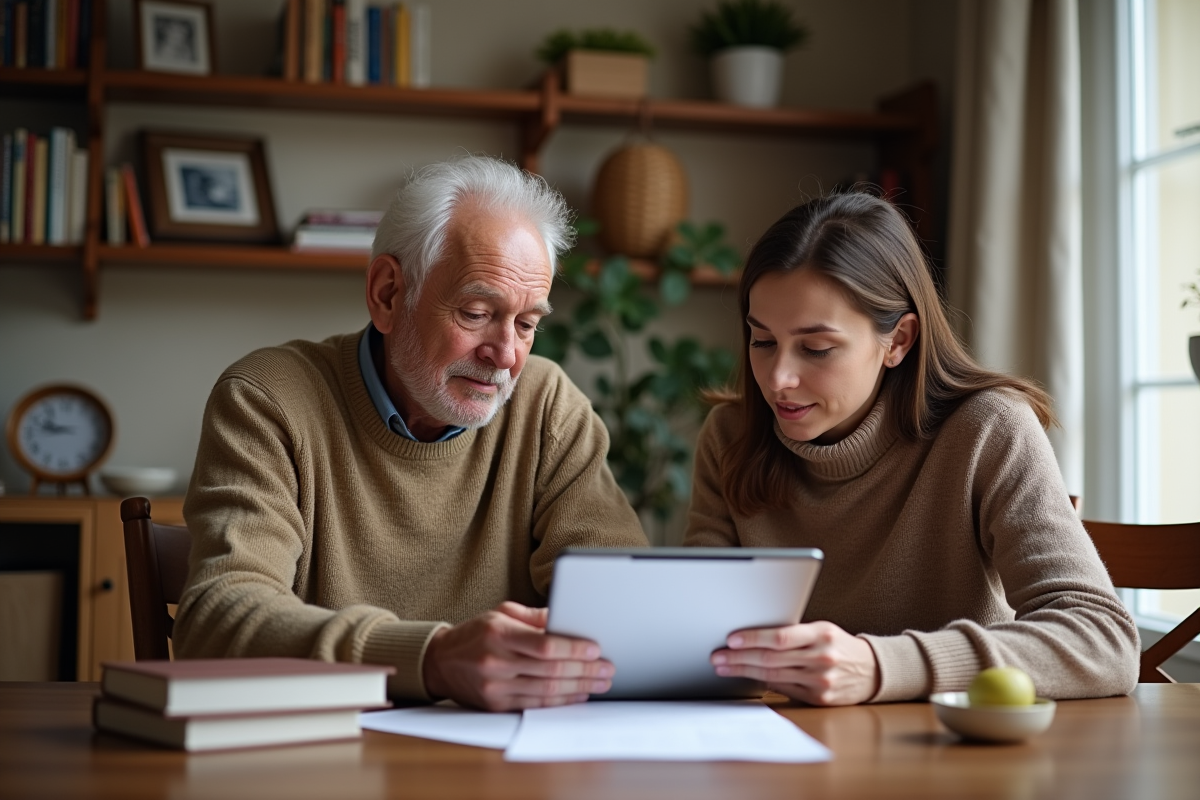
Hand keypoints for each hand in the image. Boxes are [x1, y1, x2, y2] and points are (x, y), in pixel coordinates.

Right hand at [422, 601, 613, 711]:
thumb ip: (534, 617)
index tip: (596, 649)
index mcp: (499, 634)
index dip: (573, 649)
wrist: (440, 662)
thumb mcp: (500, 613)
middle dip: (585, 670)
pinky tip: (577, 695)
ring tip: (599, 683)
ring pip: (546, 690)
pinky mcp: (496, 705)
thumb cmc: (476, 634)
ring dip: (578, 688)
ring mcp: (496, 687)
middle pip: (550, 670)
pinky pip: (535, 705)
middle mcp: (497, 662)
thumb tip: (566, 617)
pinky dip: (560, 701)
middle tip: (607, 669)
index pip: (544, 645)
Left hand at [711, 621, 878, 705]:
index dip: (754, 638)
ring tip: (724, 666)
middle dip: (740, 657)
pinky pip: (784, 689)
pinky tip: (747, 677)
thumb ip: (794, 634)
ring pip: (773, 675)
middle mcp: (822, 658)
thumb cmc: (839, 645)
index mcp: (822, 634)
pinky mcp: (819, 699)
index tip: (731, 638)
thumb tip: (754, 637)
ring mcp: (821, 681)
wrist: (872, 671)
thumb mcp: (822, 630)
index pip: (781, 637)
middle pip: (772, 658)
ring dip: (744, 671)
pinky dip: (762, 682)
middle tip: (718, 656)